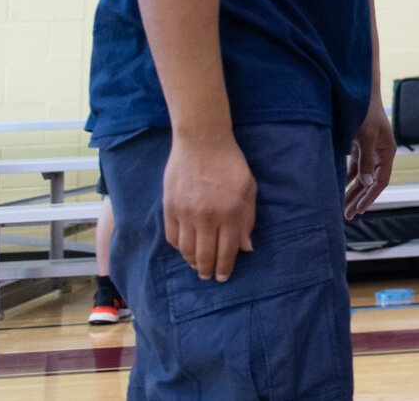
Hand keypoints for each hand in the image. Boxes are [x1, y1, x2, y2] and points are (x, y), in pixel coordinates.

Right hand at [163, 131, 255, 281]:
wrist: (202, 142)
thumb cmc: (230, 163)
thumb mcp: (248, 189)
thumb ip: (247, 219)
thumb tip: (246, 248)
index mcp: (230, 212)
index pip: (227, 251)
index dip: (225, 267)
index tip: (223, 277)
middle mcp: (207, 217)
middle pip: (205, 255)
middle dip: (208, 270)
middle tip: (208, 277)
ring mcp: (186, 213)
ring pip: (186, 250)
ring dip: (192, 262)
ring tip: (196, 266)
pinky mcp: (170, 207)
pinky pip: (172, 236)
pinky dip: (179, 247)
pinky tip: (185, 250)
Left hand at [344, 97, 396, 218]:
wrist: (358, 91)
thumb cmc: (366, 111)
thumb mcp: (367, 136)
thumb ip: (366, 160)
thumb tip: (367, 183)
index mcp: (387, 151)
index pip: (382, 180)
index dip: (371, 196)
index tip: (359, 210)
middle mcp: (380, 153)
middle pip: (371, 182)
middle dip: (360, 198)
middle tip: (348, 215)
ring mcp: (369, 150)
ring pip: (362, 176)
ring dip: (353, 191)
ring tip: (343, 207)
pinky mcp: (358, 146)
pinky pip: (353, 167)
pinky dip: (346, 178)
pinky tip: (338, 188)